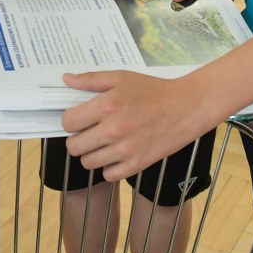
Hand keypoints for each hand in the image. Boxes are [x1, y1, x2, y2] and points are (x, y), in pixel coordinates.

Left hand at [62, 71, 224, 182]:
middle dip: (78, 138)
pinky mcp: (137, 165)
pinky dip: (109, 167)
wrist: (186, 108)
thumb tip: (66, 79)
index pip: (68, 122)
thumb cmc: (153, 90)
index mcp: (107, 106)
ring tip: (105, 141)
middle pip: (73, 146)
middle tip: (90, 131)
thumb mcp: (121, 78)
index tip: (80, 117)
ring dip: (92, 153)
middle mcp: (113, 130)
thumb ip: (91, 79)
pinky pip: (108, 175)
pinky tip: (117, 153)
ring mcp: (125, 150)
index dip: (71, 120)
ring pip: (88, 163)